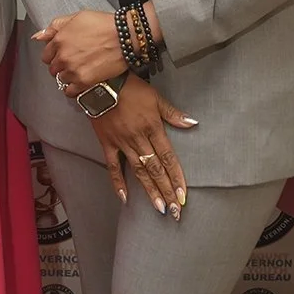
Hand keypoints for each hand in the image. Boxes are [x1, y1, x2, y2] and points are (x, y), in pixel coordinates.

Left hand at [33, 11, 127, 88]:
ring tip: (80, 71)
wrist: (125, 36)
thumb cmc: (104, 25)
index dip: (55, 55)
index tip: (63, 55)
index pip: (46, 55)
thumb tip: (39, 36)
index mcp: (59, 40)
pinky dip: (73, 89)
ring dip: (68, 77)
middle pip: (53, 68)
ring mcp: (73, 70)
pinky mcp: (84, 81)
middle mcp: (63, 56)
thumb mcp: (78, 17)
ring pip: (61, 79)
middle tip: (74, 62)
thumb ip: (56, 26)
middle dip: (61, 66)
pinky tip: (80, 83)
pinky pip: (70, 91)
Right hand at [85, 78, 196, 216]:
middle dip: (166, 190)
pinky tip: (125, 198)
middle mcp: (139, 139)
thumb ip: (173, 114)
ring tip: (160, 208)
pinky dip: (118, 183)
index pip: (168, 158)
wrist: (101, 82)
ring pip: (139, 171)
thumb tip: (192, 123)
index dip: (176, 178)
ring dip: (150, 191)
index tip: (183, 195)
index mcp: (153, 128)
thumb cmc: (131, 88)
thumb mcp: (155, 97)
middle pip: (156, 169)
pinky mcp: (107, 144)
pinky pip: (113, 167)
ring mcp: (122, 144)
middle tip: (175, 211)